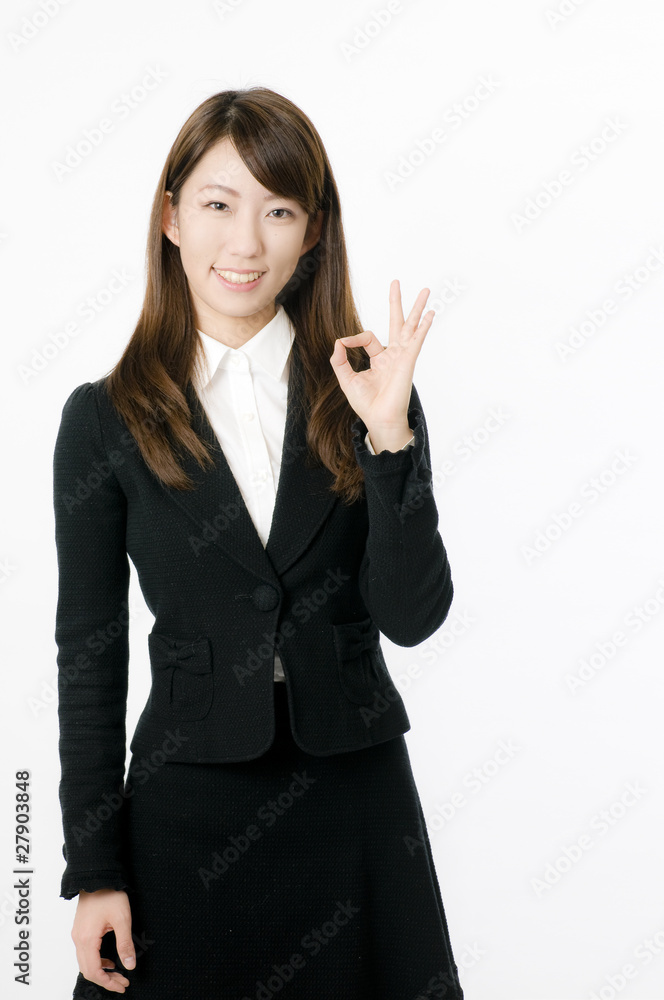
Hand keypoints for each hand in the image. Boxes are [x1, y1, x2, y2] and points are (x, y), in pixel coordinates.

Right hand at [71, 888, 135, 992]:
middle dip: (106, 979)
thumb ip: (125, 944)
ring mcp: (77, 934)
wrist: (97, 875)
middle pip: (88, 970)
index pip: (94, 971)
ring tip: (118, 973)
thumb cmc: (109, 894)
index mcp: (87, 939)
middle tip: (122, 982)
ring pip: (85, 962)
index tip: (122, 985)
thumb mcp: (122, 919)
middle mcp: (78, 939)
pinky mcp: (80, 930)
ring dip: (101, 970)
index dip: (108, 982)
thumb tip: (129, 965)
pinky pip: (85, 952)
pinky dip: (96, 960)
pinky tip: (109, 959)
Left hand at [329, 279, 434, 431]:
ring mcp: (402, 357)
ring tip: (426, 291)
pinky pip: (416, 340)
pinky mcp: (408, 362)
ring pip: (410, 327)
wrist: (379, 420)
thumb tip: (337, 342)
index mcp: (379, 360)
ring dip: (418, 309)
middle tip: (396, 282)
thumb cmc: (366, 404)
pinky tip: (430, 314)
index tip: (343, 343)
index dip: (353, 338)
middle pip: (396, 323)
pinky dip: (423, 327)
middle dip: (397, 303)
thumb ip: (339, 360)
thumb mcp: (346, 379)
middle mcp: (393, 355)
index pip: (368, 338)